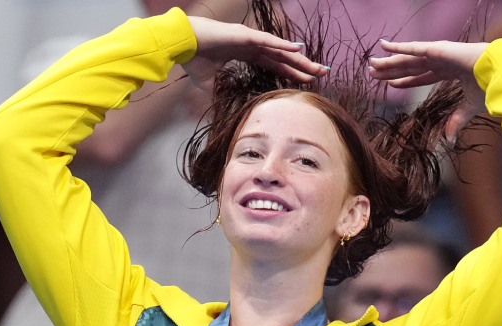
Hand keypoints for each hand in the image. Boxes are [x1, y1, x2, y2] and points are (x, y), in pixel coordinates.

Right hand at [184, 16, 326, 90]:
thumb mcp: (207, 83)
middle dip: (302, 66)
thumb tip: (219, 113)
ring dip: (299, 58)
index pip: (274, 64)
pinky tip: (298, 49)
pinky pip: (267, 41)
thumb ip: (217, 94)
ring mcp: (249, 38)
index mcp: (244, 53)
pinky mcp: (243, 35)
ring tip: (317, 66)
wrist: (180, 43)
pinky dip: (282, 45)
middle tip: (322, 74)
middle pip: (283, 57)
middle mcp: (250, 45)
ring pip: (280, 50)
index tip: (306, 80)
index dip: (290, 71)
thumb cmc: (192, 58)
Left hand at [368, 40, 490, 141]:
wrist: (499, 73)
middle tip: (373, 74)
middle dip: (391, 71)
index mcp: (449, 71)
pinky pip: (412, 48)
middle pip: (409, 67)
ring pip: (407, 59)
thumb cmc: (490, 85)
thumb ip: (456, 121)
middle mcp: (441, 60)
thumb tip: (449, 140)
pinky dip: (397, 47)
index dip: (405, 80)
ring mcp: (438, 53)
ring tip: (371, 64)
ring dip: (388, 61)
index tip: (391, 84)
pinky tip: (383, 46)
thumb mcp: (468, 107)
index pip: (421, 76)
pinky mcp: (437, 49)